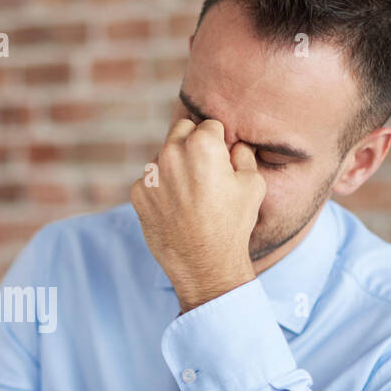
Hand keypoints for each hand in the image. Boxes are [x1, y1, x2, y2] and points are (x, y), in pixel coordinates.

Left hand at [130, 117, 266, 311]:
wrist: (204, 265)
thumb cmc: (232, 225)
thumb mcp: (252, 184)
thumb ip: (243, 155)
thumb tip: (235, 144)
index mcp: (202, 145)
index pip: (209, 125)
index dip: (218, 141)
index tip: (221, 160)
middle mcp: (172, 153)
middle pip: (181, 130)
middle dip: (192, 143)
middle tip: (204, 171)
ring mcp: (151, 174)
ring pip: (163, 156)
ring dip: (174, 166)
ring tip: (191, 195)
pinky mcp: (137, 193)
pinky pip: (149, 180)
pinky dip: (160, 188)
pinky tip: (175, 207)